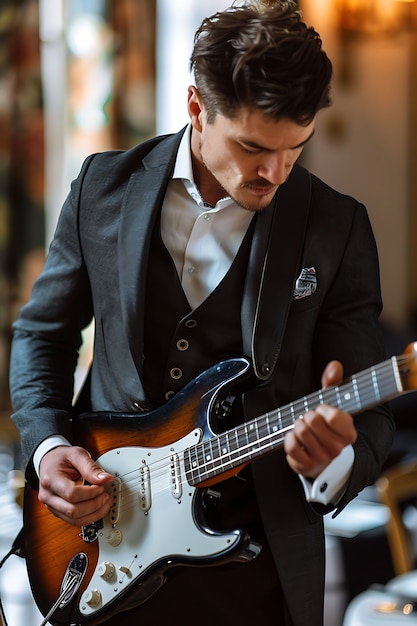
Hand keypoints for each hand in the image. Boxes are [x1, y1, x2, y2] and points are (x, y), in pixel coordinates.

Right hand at [38, 445, 113, 526]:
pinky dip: (90, 516)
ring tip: (105, 501)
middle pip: (73, 511)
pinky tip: (98, 507)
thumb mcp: (77, 454)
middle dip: (94, 505)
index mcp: (50, 480)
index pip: (71, 494)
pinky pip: (75, 521)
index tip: (101, 486)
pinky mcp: (59, 512)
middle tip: (105, 495)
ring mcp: (52, 506)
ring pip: (75, 520)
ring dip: (94, 514)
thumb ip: (91, 467)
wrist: (50, 462)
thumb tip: (105, 479)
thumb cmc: (61, 458)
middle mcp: (48, 496)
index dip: (90, 493)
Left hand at [284, 360, 356, 479]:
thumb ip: (333, 383)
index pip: (333, 416)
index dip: (323, 409)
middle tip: (310, 419)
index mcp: (348, 432)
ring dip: (297, 426)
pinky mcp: (305, 465)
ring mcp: (322, 458)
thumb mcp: (332, 403)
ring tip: (303, 427)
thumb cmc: (326, 427)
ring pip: (301, 432)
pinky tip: (296, 438)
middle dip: (307, 415)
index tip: (323, 410)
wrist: (322, 457)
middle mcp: (338, 448)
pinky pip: (291, 446)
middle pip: (313, 421)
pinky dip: (289, 439)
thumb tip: (335, 365)